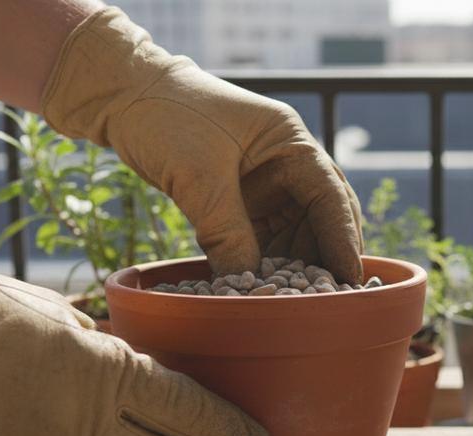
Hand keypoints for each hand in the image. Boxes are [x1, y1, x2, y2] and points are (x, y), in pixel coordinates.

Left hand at [41, 7, 363, 283]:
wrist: (121, 96)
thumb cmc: (166, 117)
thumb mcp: (199, 178)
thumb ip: (227, 233)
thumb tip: (248, 287)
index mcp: (291, 141)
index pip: (330, 195)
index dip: (342, 238)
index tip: (351, 276)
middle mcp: (286, 164)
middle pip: (321, 219)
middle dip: (326, 257)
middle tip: (333, 298)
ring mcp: (265, 184)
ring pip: (295, 234)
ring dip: (296, 265)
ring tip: (300, 302)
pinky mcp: (240, 202)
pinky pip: (262, 240)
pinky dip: (265, 264)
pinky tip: (265, 289)